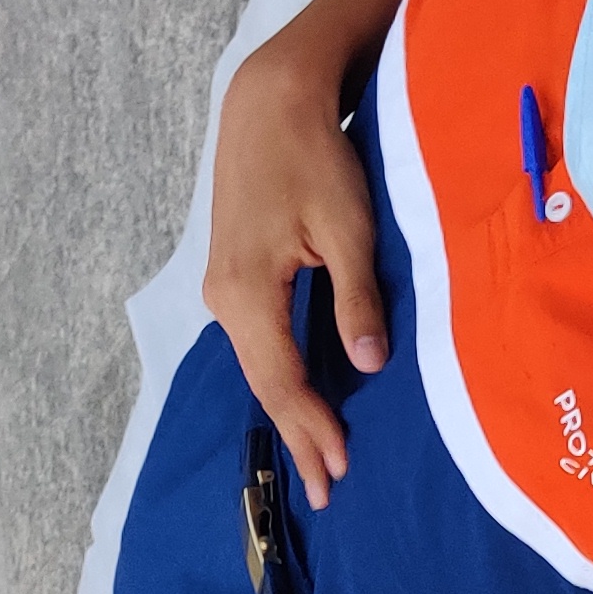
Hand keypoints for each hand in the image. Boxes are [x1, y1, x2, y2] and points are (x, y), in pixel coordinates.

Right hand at [199, 31, 388, 508]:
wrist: (270, 100)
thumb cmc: (315, 155)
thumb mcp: (349, 227)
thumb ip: (358, 300)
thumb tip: (369, 366)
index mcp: (247, 290)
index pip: (282, 379)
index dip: (312, 428)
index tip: (339, 471)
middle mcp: (224, 296)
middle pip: (263, 383)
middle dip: (297, 437)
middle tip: (323, 492)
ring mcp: (223, 286)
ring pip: (259, 365)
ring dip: (290, 411)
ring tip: (317, 457)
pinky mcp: (233, 275)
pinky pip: (258, 342)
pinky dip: (282, 377)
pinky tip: (302, 402)